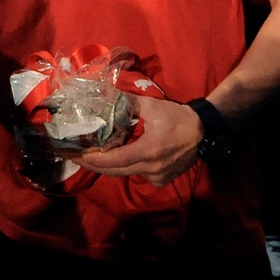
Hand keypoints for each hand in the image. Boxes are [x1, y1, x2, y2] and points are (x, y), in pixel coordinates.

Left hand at [73, 95, 201, 187]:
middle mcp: (152, 168)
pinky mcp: (162, 180)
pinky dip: (125, 168)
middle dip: (95, 165)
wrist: (203, 131)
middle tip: (76, 157)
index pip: (115, 160)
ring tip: (91, 158)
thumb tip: (107, 98)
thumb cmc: (177, 117)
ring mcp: (158, 177)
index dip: (95, 159)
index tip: (78, 155)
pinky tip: (116, 159)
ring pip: (125, 174)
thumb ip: (128, 103)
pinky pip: (137, 175)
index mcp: (149, 151)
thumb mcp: (152, 106)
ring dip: (108, 167)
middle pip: (116, 171)